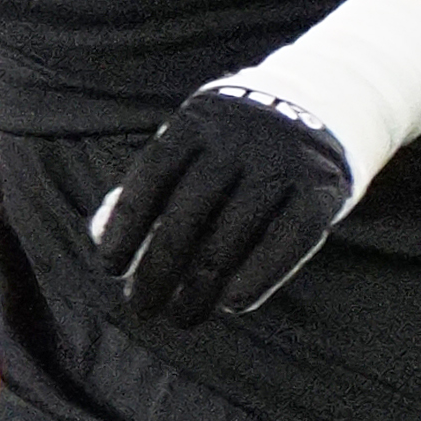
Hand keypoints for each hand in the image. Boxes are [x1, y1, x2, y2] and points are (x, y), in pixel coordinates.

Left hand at [90, 85, 354, 325]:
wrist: (321, 103)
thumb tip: (100, 234)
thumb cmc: (234, 141)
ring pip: (229, 240)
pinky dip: (256, 278)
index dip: (125, 229)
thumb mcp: (191, 141)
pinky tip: (232, 304)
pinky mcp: (319, 190)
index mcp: (195, 124)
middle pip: (185, 219)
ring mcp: (280, 165)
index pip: (149, 181)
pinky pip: (284, 243)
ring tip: (180, 317)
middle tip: (141, 307)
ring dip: (199, 289)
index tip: (110, 269)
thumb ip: (149, 184)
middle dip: (156, 272)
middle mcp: (236, 142)